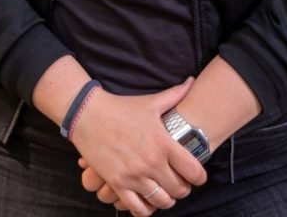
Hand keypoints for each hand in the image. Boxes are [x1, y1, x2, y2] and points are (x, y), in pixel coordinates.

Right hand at [66, 78, 206, 214]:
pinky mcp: (117, 183)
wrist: (87, 113)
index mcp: (164, 143)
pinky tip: (144, 199)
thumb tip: (192, 82)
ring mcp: (134, 175)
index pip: (195, 172)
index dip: (199, 177)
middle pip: (180, 190)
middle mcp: (152, 162)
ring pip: (162, 202)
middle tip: (177, 183)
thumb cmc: (120, 107)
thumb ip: (175, 95)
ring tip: (161, 191)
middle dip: (182, 189)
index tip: (194, 174)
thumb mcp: (150, 102)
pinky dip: (144, 209)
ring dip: (165, 199)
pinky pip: (138, 208)